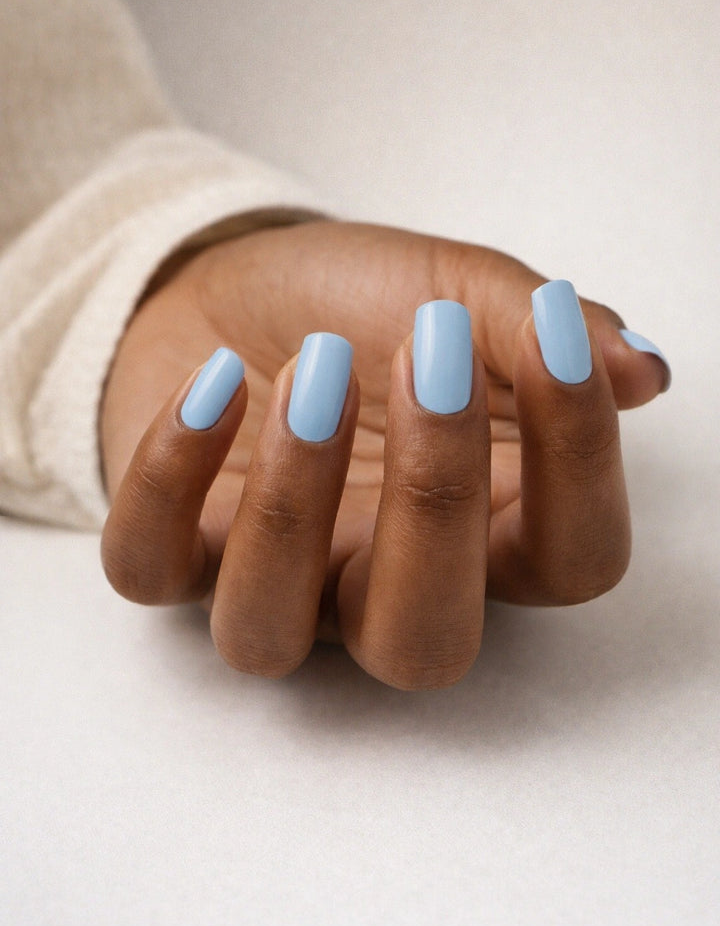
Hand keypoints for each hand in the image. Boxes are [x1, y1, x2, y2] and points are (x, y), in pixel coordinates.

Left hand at [100, 220, 668, 688]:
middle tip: (433, 357)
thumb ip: (538, 329)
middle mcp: (377, 581)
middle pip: (423, 643)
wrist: (234, 282)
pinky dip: (171, 476)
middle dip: (435, 502)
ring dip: (295, 500)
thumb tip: (641, 369)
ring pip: (267, 634)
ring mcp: (269, 578)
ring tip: (313, 367)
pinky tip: (214, 378)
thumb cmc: (360, 300)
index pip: (571, 559)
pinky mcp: (169, 550)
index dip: (582, 458)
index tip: (557, 332)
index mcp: (482, 530)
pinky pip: (149, 568)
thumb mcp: (456, 287)